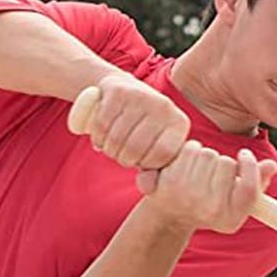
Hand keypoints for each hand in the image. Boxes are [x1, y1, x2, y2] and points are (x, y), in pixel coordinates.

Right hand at [73, 74, 189, 169]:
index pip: (162, 155)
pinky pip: (102, 124)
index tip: (139, 161)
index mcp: (178, 123)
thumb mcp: (155, 145)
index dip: (146, 164)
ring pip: (116, 137)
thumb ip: (154, 169)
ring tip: (111, 148)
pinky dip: (97, 136)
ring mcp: (141, 96)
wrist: (125, 88)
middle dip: (123, 159)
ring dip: (108, 149)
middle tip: (120, 156)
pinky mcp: (118, 91)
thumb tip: (148, 188)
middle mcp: (164, 106)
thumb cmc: (143, 126)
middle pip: (136, 148)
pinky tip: (101, 137)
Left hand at [139, 143, 276, 233]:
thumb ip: (257, 184)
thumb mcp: (236, 203)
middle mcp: (210, 210)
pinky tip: (187, 165)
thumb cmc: (209, 206)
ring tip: (200, 171)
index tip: (244, 155)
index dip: (250, 166)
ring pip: (210, 154)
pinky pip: (192, 149)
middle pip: (228, 165)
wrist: (170, 215)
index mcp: (230, 219)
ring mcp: (189, 195)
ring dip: (207, 156)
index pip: (249, 187)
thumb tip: (272, 166)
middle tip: (215, 172)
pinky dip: (191, 151)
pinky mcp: (172, 181)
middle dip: (224, 162)